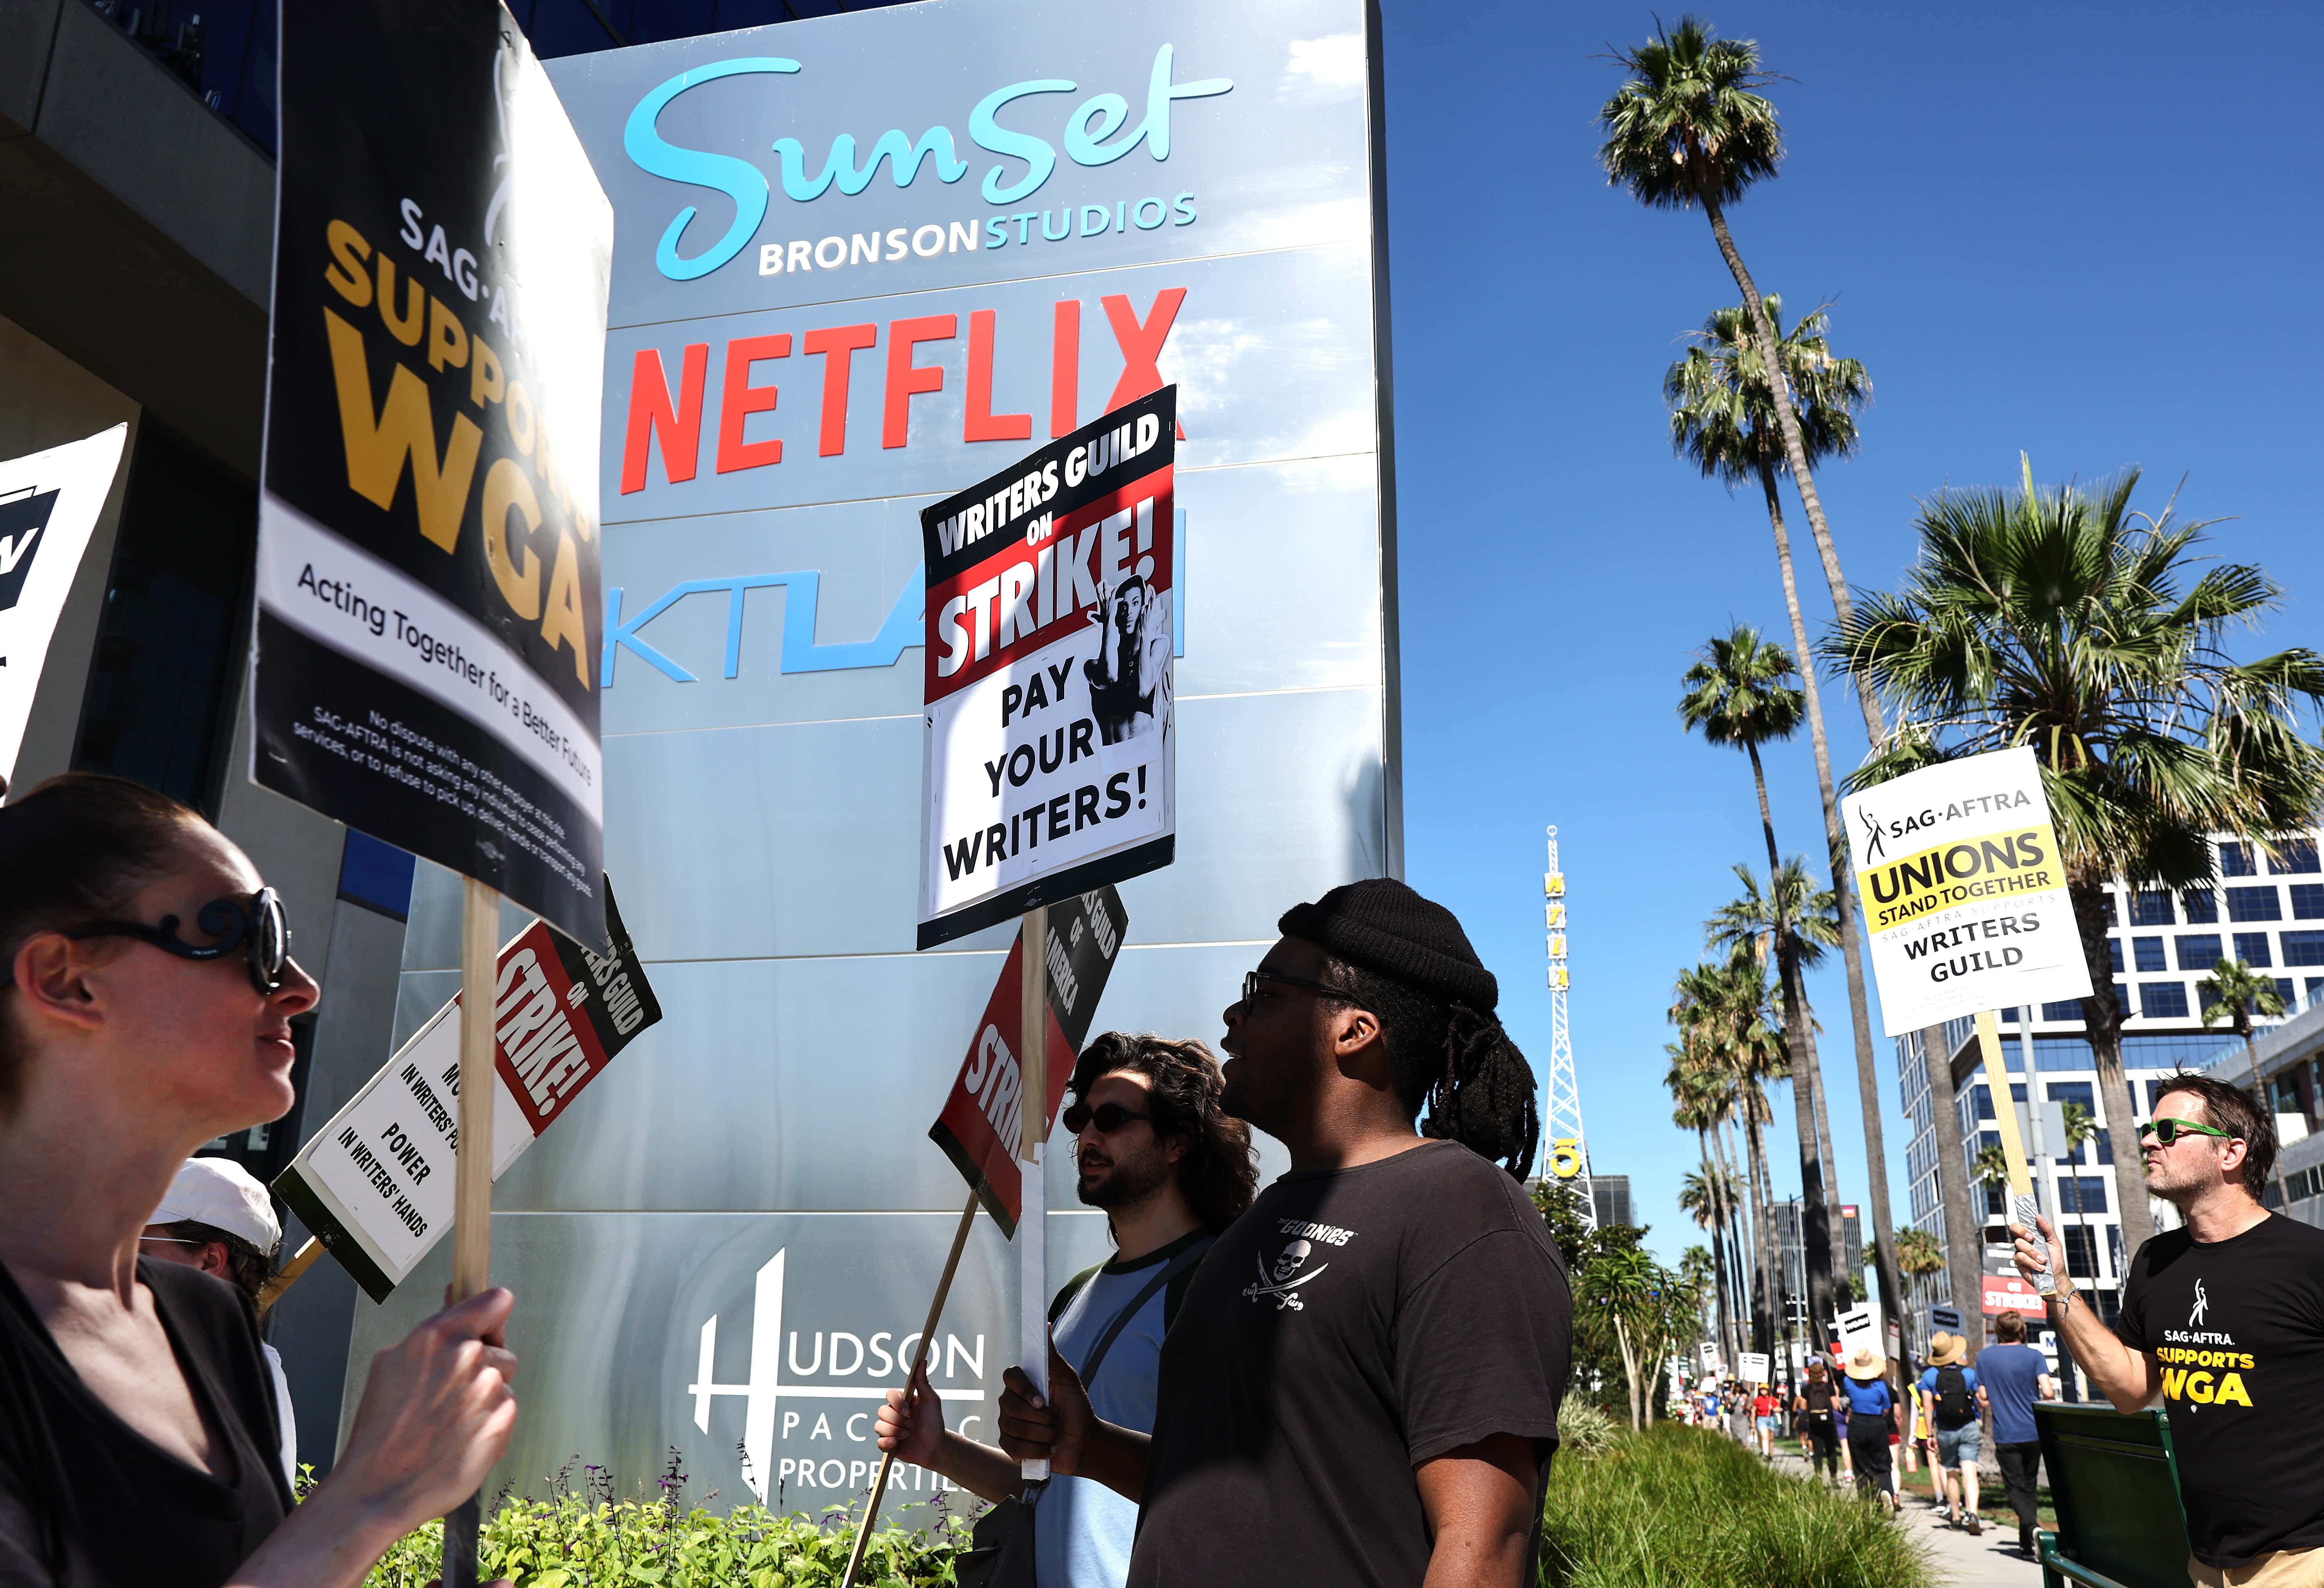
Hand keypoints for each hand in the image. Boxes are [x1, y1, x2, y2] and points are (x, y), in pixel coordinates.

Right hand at [332, 1288, 518, 1533]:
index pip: (497, 1301)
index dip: (492, 1316)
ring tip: (449, 1422)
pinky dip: (490, 1423)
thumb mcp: (391, 1364)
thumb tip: (456, 1295)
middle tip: (450, 1395)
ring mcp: (487, 1388)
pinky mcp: (503, 1420)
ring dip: (486, 1397)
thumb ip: (433, 1331)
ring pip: (503, 1382)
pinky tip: (460, 1440)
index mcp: (437, 1335)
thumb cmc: (380, 1431)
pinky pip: (506, 1410)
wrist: (378, 1489)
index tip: (486, 1327)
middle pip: (500, 1349)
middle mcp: (467, 1356)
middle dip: (483, 1367)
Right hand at [875, 1356, 946, 1468]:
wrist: (935, 1447)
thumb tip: (922, 1361)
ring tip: (907, 1435)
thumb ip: (923, 1382)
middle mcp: (893, 1414)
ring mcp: (889, 1428)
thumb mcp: (931, 1401)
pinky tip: (897, 1443)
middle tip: (911, 1425)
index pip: (890, 1394)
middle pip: (882, 1411)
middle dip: (897, 1420)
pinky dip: (887, 1442)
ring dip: (894, 1431)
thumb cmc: (934, 1422)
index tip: (909, 1411)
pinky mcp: (887, 1443)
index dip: (897, 1403)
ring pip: (878, 1426)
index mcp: (902, 1402)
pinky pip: (878, 1442)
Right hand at [998, 1342, 1089, 1474]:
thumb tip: (1045, 1325)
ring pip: (1013, 1428)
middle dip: (1040, 1418)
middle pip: (1009, 1406)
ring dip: (1042, 1435)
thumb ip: (1053, 1356)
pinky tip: (1050, 1449)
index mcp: (1023, 1384)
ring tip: (1054, 1434)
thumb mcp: (1068, 1380)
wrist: (1083, 1442)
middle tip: (1056, 1420)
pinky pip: (1014, 1449)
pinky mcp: (1010, 1448)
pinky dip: (1037, 1451)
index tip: (1043, 1401)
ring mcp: (1008, 1425)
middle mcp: (1010, 1403)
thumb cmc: (1076, 1408)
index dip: (1024, 1389)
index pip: (1010, 1376)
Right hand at [2010, 1214, 2069, 1295]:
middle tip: (2032, 1240)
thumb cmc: (2056, 1260)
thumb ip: (2047, 1229)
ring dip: (2033, 1253)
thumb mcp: (2055, 1242)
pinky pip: (2021, 1258)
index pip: (2019, 1226)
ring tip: (2043, 1261)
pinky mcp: (2019, 1263)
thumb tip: (2038, 1216)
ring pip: (2019, 1246)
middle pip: (2015, 1232)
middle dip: (2023, 1234)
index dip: (2021, 1227)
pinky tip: (2040, 1267)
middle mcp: (2023, 1243)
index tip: (2030, 1233)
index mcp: (2031, 1236)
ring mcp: (2020, 1253)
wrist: (2056, 1277)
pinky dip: (2032, 1263)